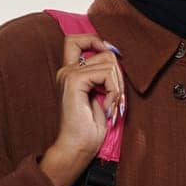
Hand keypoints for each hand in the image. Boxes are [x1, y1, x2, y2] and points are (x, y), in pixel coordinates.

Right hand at [41, 34, 124, 185]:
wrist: (79, 146)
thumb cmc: (91, 127)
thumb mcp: (101, 94)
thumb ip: (103, 74)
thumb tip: (115, 55)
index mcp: (71, 72)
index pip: (76, 39)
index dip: (96, 40)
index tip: (111, 58)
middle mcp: (67, 70)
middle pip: (103, 51)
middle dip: (118, 74)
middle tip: (116, 96)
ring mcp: (69, 74)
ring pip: (109, 62)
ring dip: (117, 86)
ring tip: (112, 104)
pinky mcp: (74, 80)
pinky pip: (106, 73)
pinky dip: (114, 90)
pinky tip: (107, 106)